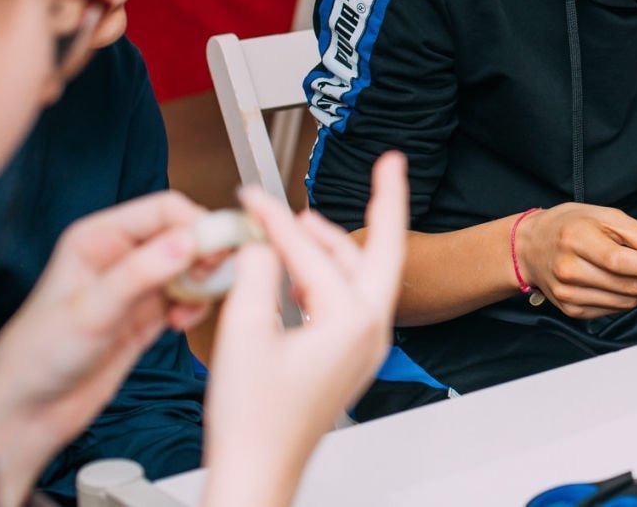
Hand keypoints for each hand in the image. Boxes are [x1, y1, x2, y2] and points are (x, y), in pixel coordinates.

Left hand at [0, 192, 208, 506]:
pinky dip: (196, 306)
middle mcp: (120, 255)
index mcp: (99, 237)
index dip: (198, 224)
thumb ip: (142, 272)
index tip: (224, 249)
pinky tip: (182, 323)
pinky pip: (188, 297)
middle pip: (185, 235)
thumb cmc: (39, 355)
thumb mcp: (92, 309)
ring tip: (194, 307)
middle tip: (216, 279)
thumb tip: (191, 240)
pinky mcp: (147, 316)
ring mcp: (136, 286)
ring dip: (204, 283)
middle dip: (207, 254)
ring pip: (191, 266)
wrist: (28, 412)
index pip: (165, 210)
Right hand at [201, 152, 408, 506]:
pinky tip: (302, 264)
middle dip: (387, 203)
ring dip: (337, 241)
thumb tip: (262, 242)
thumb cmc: (253, 422)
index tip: (251, 196)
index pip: (310, 252)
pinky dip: (328, 272)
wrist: (259, 473)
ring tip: (305, 216)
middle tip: (392, 163)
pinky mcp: (348, 357)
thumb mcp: (244, 335)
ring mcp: (364, 345)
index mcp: (351, 321)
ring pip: (362, 274)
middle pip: (384, 250)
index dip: (275, 220)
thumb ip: (256, 274)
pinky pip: (349, 298)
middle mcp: (369, 331)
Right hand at [515, 203, 636, 319]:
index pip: (622, 261)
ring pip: (623, 302)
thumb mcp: (603, 215)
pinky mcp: (571, 309)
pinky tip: (634, 285)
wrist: (530, 246)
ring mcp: (568, 293)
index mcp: (577, 240)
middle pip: (626, 285)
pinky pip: (611, 310)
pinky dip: (630, 299)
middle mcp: (569, 270)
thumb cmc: (568, 225)